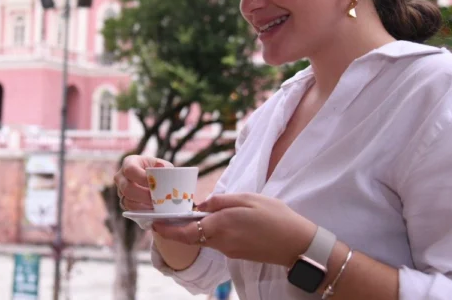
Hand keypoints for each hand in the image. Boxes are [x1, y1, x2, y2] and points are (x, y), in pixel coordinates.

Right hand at [113, 155, 171, 211]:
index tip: (155, 184)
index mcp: (129, 162)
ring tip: (156, 205)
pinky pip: (129, 209)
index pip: (130, 170)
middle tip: (157, 199)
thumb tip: (161, 167)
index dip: (142, 178)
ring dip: (143, 205)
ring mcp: (120, 190)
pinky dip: (141, 210)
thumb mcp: (162, 165)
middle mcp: (120, 176)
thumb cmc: (157, 170)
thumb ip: (163, 166)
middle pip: (127, 188)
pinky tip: (151, 209)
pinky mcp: (123, 202)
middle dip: (144, 195)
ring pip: (127, 201)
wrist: (153, 179)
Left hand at [151, 193, 316, 267]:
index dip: (168, 229)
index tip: (155, 224)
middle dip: (179, 228)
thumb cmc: (275, 217)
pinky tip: (219, 222)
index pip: (186, 231)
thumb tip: (202, 204)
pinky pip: (217, 242)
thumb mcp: (247, 198)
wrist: (296, 244)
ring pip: (205, 239)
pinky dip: (211, 232)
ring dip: (196, 229)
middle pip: (192, 236)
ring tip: (194, 215)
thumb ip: (221, 201)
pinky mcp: (237, 254)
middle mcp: (221, 241)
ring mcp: (229, 250)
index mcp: (221, 224)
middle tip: (168, 218)